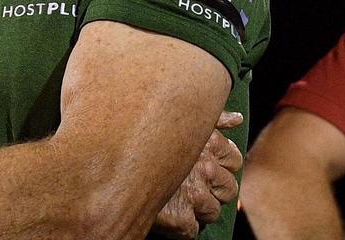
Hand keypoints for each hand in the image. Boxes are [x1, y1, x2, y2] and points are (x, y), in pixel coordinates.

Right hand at [151, 111, 243, 238]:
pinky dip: (180, 225)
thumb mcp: (177, 116)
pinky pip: (192, 229)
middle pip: (228, 189)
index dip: (222, 166)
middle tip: (192, 188)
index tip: (207, 168)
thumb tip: (236, 119)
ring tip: (176, 200)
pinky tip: (165, 212)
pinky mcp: (180, 219)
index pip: (234, 160)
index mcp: (208, 141)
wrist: (108, 165)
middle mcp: (206, 168)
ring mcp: (194, 195)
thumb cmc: (140, 133)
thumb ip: (210, 118)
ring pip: (212, 211)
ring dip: (197, 209)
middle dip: (213, 191)